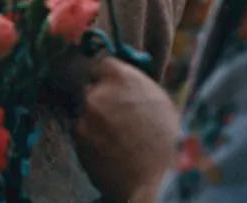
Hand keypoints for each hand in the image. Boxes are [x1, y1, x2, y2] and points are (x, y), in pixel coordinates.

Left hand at [75, 57, 178, 202]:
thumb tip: (124, 80)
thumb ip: (135, 85)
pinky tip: (110, 151)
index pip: (99, 65)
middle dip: (100, 101)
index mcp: (121, 77)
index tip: (110, 87)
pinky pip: (82, 133)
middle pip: (90, 89)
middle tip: (117, 118)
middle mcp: (98, 92)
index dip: (105, 77)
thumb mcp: (159, 102)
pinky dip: (91, 140)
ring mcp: (85, 116)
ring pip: (85, 113)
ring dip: (95, 122)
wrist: (157, 182)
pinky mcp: (78, 138)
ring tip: (118, 140)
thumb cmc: (167, 142)